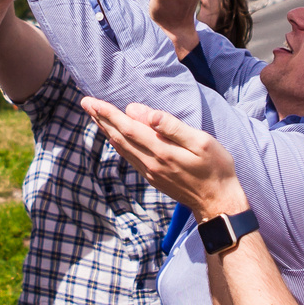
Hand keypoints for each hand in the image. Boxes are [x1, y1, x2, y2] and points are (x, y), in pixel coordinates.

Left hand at [82, 98, 247, 219]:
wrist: (218, 203)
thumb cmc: (215, 169)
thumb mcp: (201, 143)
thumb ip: (173, 128)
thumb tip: (148, 114)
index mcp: (161, 151)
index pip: (128, 127)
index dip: (108, 113)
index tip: (91, 101)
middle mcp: (151, 163)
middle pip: (119, 138)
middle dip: (101, 119)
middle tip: (85, 103)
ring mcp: (150, 173)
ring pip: (122, 149)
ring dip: (107, 131)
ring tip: (96, 116)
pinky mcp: (153, 178)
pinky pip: (129, 157)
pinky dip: (118, 144)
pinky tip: (116, 138)